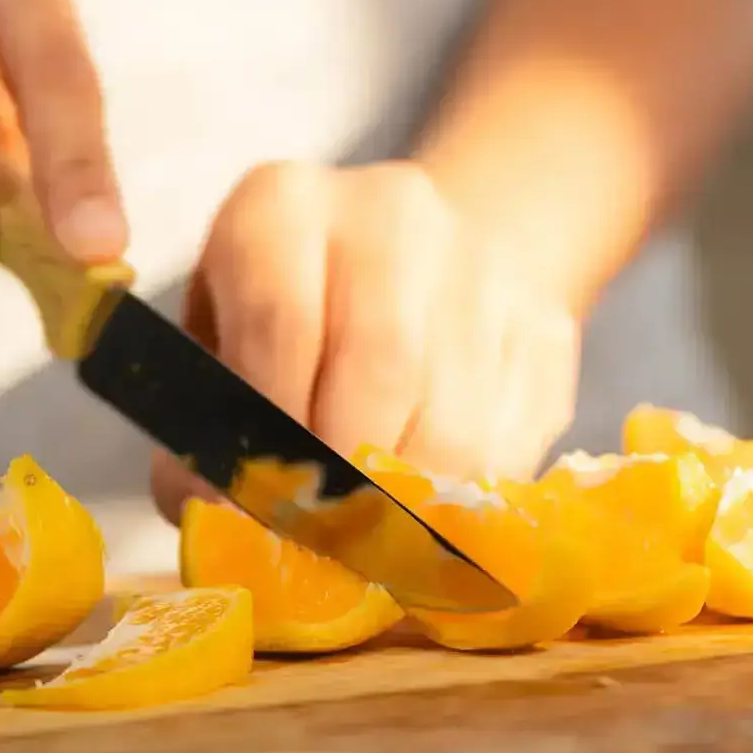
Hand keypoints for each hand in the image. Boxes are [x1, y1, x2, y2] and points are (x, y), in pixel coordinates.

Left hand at [149, 161, 580, 520]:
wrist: (421, 257)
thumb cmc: (290, 317)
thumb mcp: (221, 339)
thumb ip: (206, 421)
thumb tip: (211, 512)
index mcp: (283, 208)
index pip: (282, 321)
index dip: (270, 432)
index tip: (260, 508)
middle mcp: (391, 215)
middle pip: (383, 368)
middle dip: (349, 478)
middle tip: (326, 540)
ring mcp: (482, 266)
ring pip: (456, 421)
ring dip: (411, 506)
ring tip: (377, 544)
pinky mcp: (546, 327)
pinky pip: (514, 442)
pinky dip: (471, 502)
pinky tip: (433, 517)